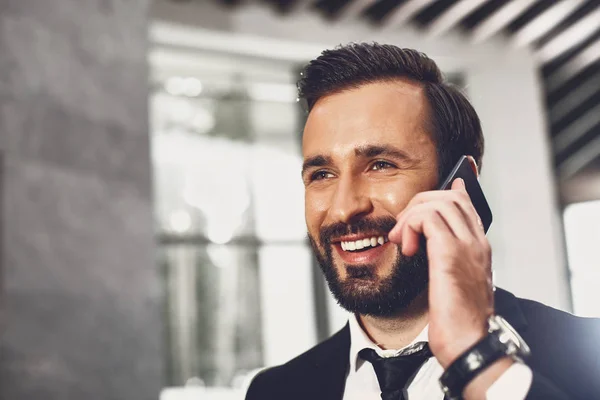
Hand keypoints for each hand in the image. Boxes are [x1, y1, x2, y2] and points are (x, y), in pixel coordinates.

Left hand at [388, 178, 493, 367]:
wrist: (469, 343)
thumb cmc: (458, 320)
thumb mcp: (454, 284)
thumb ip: (445, 260)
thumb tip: (428, 244)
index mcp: (479, 248)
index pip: (467, 204)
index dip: (450, 190)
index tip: (437, 188)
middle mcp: (477, 242)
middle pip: (450, 196)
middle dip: (419, 203)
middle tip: (403, 229)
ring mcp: (467, 246)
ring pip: (437, 202)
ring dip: (410, 216)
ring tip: (402, 241)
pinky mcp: (450, 254)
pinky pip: (427, 218)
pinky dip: (410, 226)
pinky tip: (407, 248)